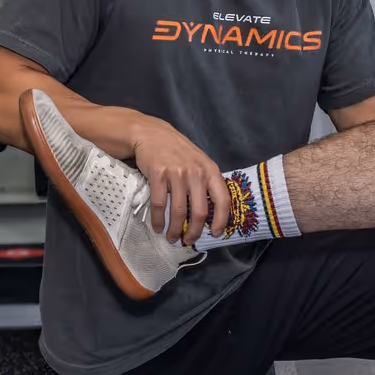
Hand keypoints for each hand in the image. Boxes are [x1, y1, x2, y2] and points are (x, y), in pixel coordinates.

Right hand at [129, 117, 226, 242]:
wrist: (153, 134)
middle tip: (188, 241)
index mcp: (211, 171)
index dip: (221, 220)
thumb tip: (210, 214)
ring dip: (174, 230)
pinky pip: (159, 204)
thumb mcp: (200, 162)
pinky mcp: (158, 175)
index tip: (215, 233)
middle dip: (194, 231)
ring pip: (178, 211)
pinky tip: (158, 227)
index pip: (222, 200)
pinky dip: (158, 220)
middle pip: (199, 211)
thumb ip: (207, 183)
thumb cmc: (179, 152)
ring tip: (171, 238)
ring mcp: (177, 174)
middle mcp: (196, 173)